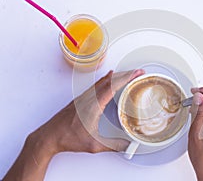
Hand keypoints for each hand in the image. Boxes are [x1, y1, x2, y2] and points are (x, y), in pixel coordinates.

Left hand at [3, 69, 144, 180]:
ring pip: (103, 82)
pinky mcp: (80, 99)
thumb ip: (113, 145)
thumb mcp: (94, 145)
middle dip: (126, 75)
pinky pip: (97, 85)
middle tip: (138, 72)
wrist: (49, 136)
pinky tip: (108, 79)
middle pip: (110, 81)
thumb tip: (127, 145)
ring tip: (128, 74)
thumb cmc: (67, 138)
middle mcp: (89, 98)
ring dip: (117, 76)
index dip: (127, 78)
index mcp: (94, 106)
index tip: (136, 73)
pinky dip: (106, 80)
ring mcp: (83, 97)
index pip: (113, 87)